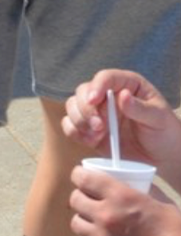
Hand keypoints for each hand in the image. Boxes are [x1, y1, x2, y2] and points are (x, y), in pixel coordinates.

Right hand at [65, 73, 180, 172]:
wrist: (162, 158)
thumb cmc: (166, 133)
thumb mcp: (160, 119)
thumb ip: (141, 108)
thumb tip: (123, 96)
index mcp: (127, 85)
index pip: (106, 77)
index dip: (97, 86)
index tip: (94, 100)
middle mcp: (107, 95)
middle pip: (83, 92)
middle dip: (86, 109)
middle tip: (100, 127)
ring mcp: (97, 112)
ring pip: (72, 107)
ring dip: (80, 121)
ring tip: (98, 136)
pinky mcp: (89, 129)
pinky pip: (70, 126)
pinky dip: (75, 132)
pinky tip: (91, 140)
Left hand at [70, 164, 180, 235]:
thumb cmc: (174, 229)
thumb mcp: (158, 203)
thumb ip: (138, 193)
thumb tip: (130, 185)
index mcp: (120, 196)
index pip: (83, 178)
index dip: (79, 176)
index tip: (82, 176)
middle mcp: (106, 214)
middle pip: (75, 199)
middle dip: (81, 197)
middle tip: (90, 199)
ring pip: (76, 222)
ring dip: (84, 219)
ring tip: (94, 220)